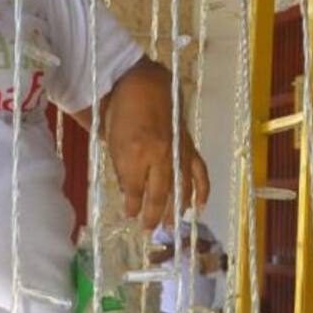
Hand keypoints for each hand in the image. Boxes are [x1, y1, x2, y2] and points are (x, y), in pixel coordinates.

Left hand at [102, 60, 209, 229]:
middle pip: (159, 194)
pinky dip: (201, 189)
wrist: (144, 82)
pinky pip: (198, 171)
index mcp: (134, 152)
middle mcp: (159, 154)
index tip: (130, 216)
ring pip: (179, 187)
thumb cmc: (121, 111)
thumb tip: (130, 195)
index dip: (132, 207)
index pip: (134, 190)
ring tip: (170, 225)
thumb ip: (122, 170)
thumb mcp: (111, 141)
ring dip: (175, 209)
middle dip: (152, 215)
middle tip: (148, 230)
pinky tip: (198, 206)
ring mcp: (177, 151)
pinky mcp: (188, 146)